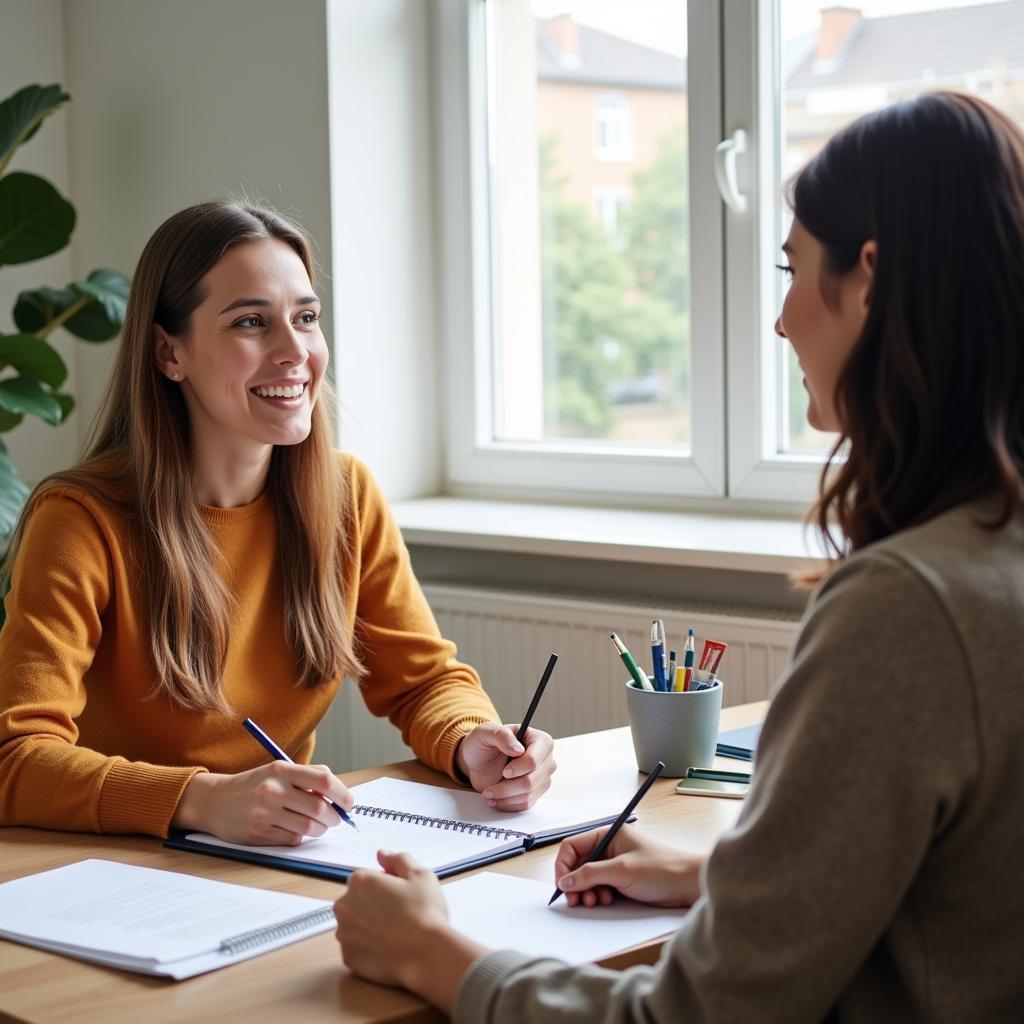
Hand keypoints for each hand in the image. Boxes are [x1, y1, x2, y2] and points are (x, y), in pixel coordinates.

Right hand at [170, 762, 353, 844]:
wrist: (213, 801)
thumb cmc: (253, 785)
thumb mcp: (278, 771)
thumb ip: (308, 777)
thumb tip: (339, 793)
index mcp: (282, 770)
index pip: (324, 781)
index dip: (342, 794)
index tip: (348, 803)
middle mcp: (273, 790)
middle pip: (320, 807)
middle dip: (334, 816)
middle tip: (335, 818)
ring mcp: (265, 813)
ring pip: (309, 827)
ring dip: (320, 829)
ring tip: (318, 825)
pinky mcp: (258, 833)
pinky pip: (292, 839)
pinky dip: (301, 837)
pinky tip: (296, 829)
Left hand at [334, 851, 484, 1012]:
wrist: (426, 954)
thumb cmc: (424, 912)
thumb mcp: (419, 874)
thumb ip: (398, 859)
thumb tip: (382, 854)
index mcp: (360, 881)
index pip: (368, 878)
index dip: (386, 886)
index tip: (400, 895)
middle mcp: (345, 906)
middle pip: (357, 900)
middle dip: (374, 904)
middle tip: (399, 913)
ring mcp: (344, 934)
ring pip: (355, 924)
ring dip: (368, 926)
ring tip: (394, 932)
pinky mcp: (348, 958)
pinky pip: (356, 947)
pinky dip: (368, 947)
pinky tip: (387, 947)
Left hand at [455, 723, 555, 810]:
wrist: (478, 761)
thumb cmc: (483, 743)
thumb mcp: (485, 733)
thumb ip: (502, 736)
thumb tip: (518, 749)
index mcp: (538, 740)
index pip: (534, 760)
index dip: (519, 768)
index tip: (505, 771)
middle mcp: (545, 758)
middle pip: (531, 781)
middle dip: (507, 787)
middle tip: (489, 789)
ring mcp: (542, 777)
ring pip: (528, 794)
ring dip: (505, 797)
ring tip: (488, 793)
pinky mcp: (536, 792)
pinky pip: (526, 804)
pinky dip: (508, 804)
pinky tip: (495, 800)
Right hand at [555, 824, 704, 908]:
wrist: (688, 885)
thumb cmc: (662, 868)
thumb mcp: (621, 870)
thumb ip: (590, 875)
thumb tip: (565, 881)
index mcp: (607, 835)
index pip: (572, 846)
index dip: (564, 865)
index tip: (562, 885)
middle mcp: (608, 848)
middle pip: (577, 864)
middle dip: (574, 883)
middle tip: (576, 901)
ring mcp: (615, 865)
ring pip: (587, 879)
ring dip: (586, 892)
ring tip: (594, 902)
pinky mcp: (621, 881)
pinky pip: (599, 888)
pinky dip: (597, 897)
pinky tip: (606, 901)